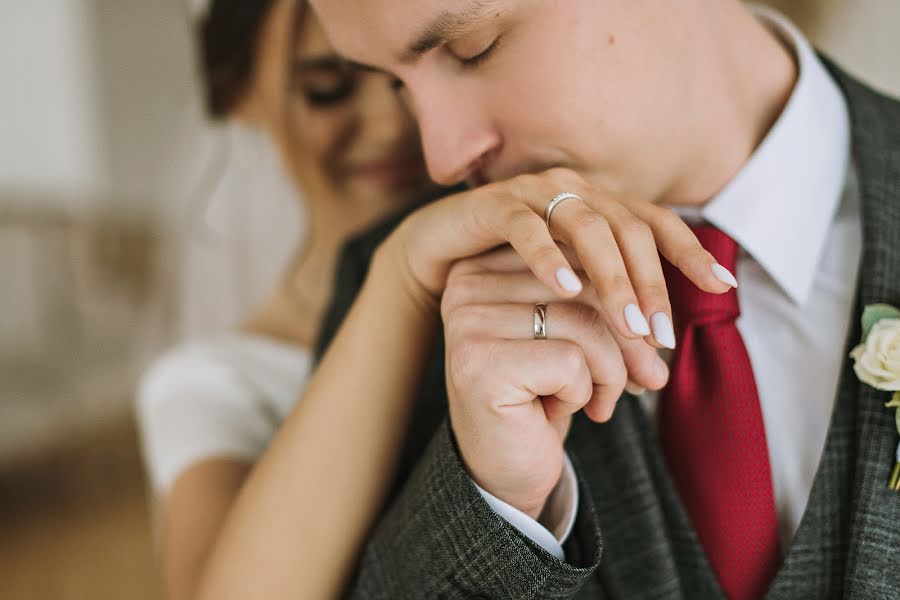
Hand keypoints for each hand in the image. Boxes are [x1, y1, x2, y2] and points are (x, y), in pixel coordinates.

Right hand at [379, 167, 734, 381]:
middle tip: (663, 336)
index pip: (656, 224)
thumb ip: (608, 314)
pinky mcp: (493, 204)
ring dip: (610, 279)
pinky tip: (563, 289)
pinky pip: (526, 227)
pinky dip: (547, 256)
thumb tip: (660, 356)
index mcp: (599, 205)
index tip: (724, 287)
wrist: (442, 258)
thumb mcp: (569, 301)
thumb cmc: (513, 286)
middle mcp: (575, 191)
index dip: (690, 252)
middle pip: (629, 230)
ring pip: (587, 228)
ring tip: (628, 324)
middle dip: (651, 286)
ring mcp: (534, 192)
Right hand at [441, 249, 654, 517]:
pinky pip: (570, 361)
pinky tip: (557, 413)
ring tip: (595, 402)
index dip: (626, 298)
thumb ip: (607, 304)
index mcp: (487, 265)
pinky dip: (584, 393)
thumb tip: (660, 314)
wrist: (505, 472)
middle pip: (584, 284)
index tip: (646, 341)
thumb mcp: (577, 339)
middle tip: (648, 378)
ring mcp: (468, 323)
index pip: (578, 254)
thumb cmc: (540, 398)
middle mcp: (467, 285)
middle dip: (631, 337)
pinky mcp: (480, 364)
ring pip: (584, 322)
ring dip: (610, 372)